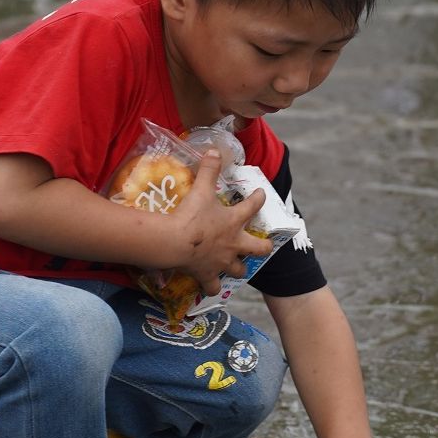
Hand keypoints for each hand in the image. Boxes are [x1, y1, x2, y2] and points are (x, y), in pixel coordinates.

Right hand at [172, 149, 272, 295]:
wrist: (175, 242)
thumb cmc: (191, 215)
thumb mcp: (200, 189)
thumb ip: (208, 169)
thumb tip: (214, 150)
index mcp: (234, 221)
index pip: (253, 206)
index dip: (258, 198)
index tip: (260, 194)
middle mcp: (234, 244)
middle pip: (258, 248)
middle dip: (262, 246)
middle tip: (262, 244)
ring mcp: (222, 262)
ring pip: (239, 270)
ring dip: (238, 267)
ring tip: (235, 265)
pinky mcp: (207, 275)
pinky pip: (212, 287)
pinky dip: (212, 287)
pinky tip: (210, 286)